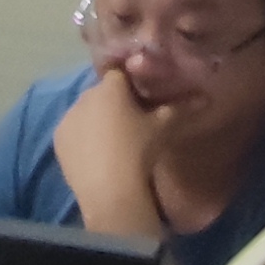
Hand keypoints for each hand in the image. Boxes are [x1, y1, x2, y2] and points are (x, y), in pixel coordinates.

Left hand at [51, 65, 178, 242]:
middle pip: (102, 92)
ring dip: (97, 120)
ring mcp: (68, 117)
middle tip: (132, 125)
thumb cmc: (140, 151)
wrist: (111, 190)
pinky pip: (73, 130)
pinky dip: (82, 137)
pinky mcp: (58, 138)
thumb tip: (206, 97)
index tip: (142, 102)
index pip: (121, 75)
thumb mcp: (164, 128)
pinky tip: (97, 154)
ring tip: (114, 143)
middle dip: (114, 103)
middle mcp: (86, 95)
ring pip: (86, 111)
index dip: (131, 86)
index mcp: (111, 87)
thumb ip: (182, 108)